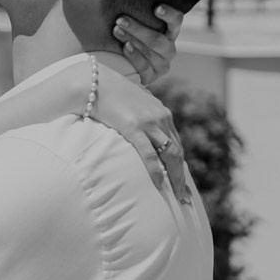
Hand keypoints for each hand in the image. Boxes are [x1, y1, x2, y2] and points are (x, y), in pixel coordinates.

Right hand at [85, 75, 192, 201]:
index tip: (183, 183)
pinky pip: (149, 154)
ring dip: (175, 178)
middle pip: (177, 152)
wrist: (94, 82)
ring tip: (177, 196)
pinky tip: (160, 185)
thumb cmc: (110, 94)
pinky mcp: (134, 127)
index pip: (177, 143)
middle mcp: (161, 117)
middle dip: (182, 176)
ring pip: (170, 154)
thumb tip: (142, 130)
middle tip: (185, 198)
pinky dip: (157, 171)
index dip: (181, 165)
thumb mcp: (133, 104)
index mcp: (162, 113)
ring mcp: (149, 122)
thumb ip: (142, 116)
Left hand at [113, 3, 182, 86]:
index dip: (169, 14)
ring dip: (132, 39)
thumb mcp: (133, 19)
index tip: (156, 8)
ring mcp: (162, 65)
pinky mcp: (152, 77)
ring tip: (116, 30)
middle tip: (120, 19)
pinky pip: (144, 67)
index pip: (176, 21)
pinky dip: (134, 56)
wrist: (118, 62)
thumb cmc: (127, 32)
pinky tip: (124, 47)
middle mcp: (169, 48)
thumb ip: (133, 5)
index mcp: (169, 32)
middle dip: (138, 29)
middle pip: (158, 39)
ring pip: (151, 52)